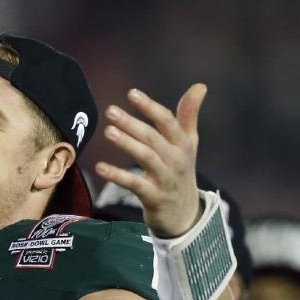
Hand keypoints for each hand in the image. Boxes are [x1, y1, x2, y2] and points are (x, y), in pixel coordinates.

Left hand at [95, 84, 206, 237]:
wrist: (185, 214)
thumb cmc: (180, 171)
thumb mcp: (188, 143)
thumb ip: (189, 115)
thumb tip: (200, 85)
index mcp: (183, 143)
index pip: (167, 121)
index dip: (150, 107)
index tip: (131, 93)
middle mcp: (177, 159)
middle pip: (153, 138)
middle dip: (133, 123)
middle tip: (111, 111)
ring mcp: (166, 179)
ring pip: (146, 158)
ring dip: (127, 144)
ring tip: (108, 131)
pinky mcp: (154, 197)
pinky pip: (135, 184)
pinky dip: (118, 175)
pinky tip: (100, 167)